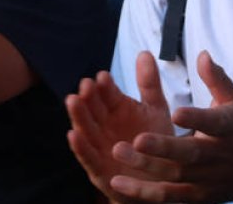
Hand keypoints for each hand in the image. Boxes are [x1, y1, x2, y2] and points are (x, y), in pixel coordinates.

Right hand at [66, 51, 175, 202]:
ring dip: (78, 116)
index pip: (108, 94)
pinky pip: (87, 157)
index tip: (103, 76)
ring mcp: (99, 147)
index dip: (105, 86)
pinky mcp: (98, 170)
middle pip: (93, 109)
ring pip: (86, 129)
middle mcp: (104, 126)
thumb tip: (144, 52)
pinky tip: (73, 134)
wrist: (160, 179)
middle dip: (88, 97)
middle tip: (86, 85)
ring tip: (73, 100)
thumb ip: (149, 84)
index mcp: (117, 109)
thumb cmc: (154, 143)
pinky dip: (79, 147)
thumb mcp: (155, 110)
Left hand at [109, 51, 232, 203]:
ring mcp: (206, 179)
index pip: (214, 123)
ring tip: (117, 152)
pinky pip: (168, 196)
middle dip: (164, 147)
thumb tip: (202, 54)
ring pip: (175, 175)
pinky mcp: (195, 195)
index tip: (176, 112)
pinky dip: (144, 193)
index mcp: (227, 128)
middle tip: (137, 139)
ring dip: (146, 167)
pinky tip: (118, 182)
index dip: (196, 119)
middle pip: (190, 154)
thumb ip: (216, 79)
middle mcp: (217, 155)